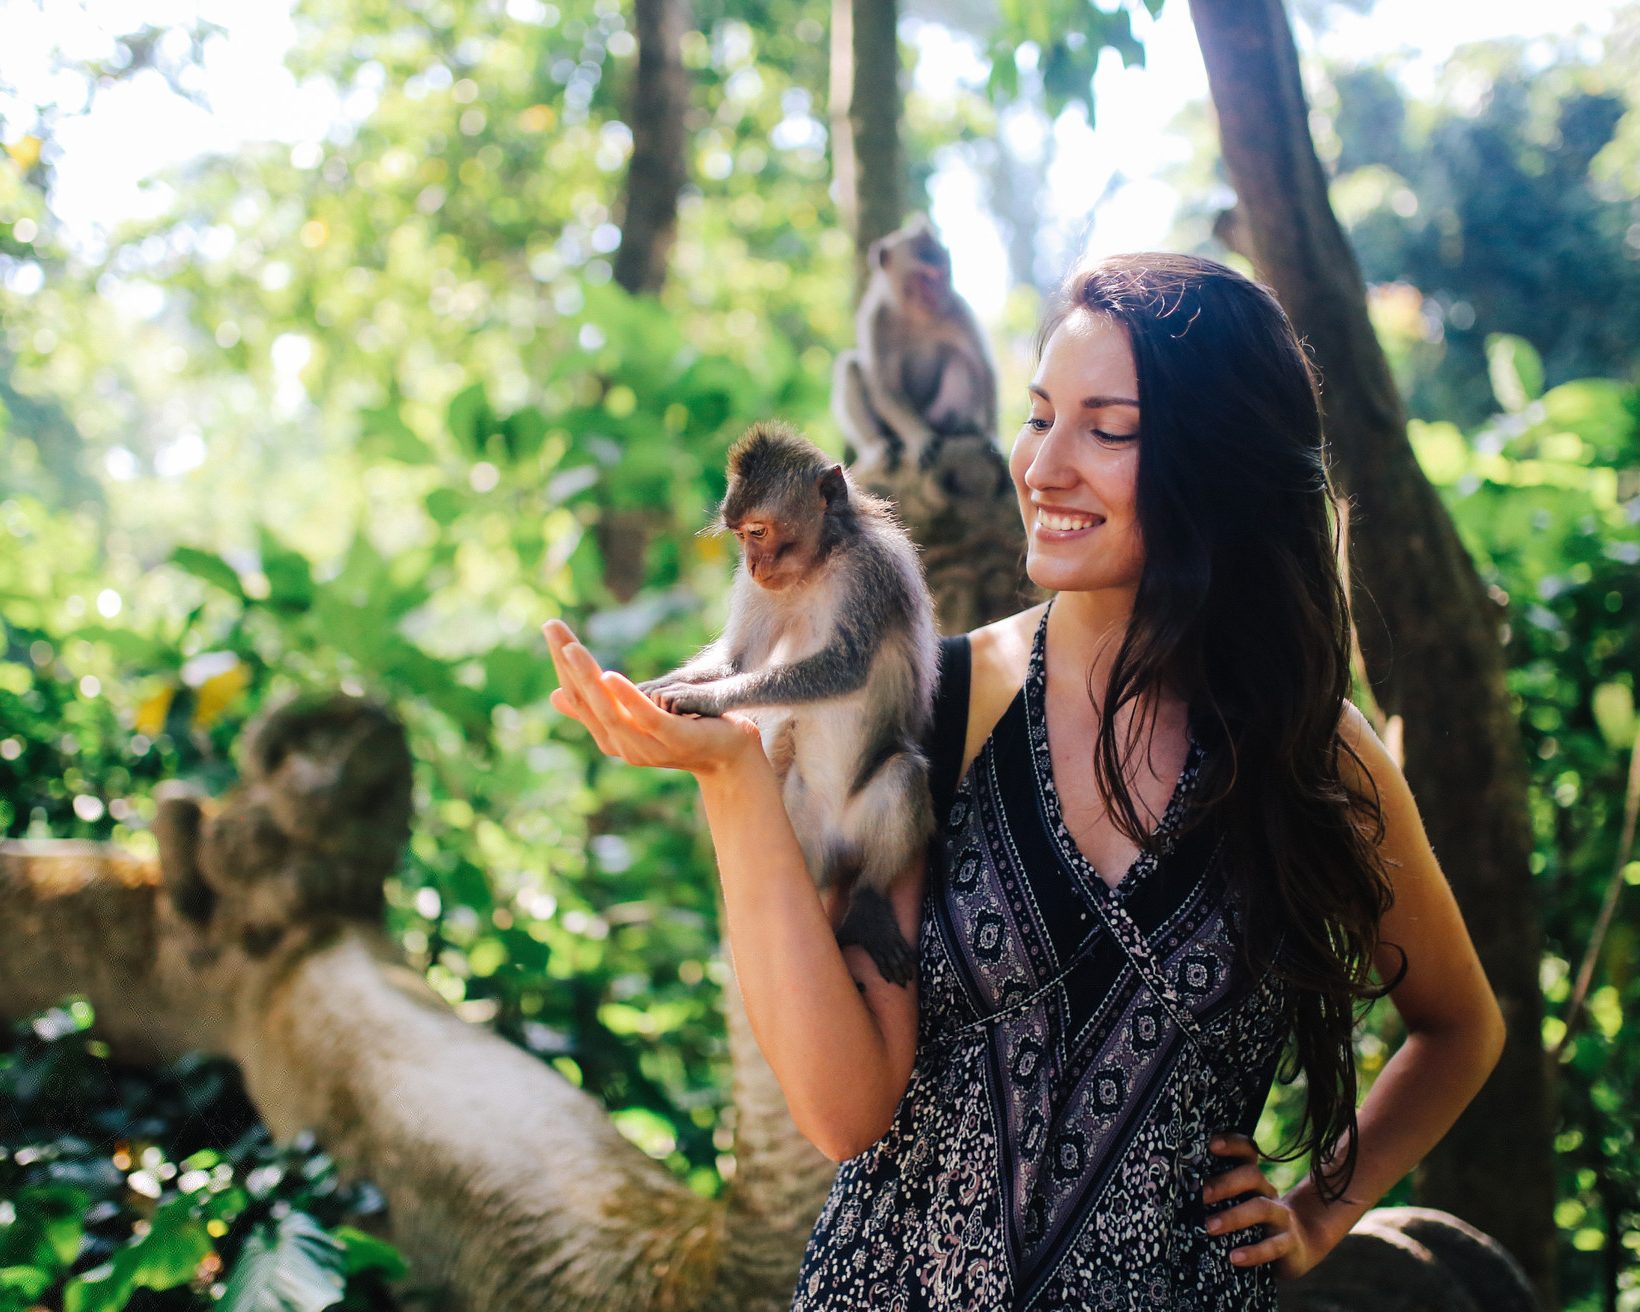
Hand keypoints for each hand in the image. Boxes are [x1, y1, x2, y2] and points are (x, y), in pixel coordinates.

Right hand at [544, 620, 763, 777]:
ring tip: (573, 648)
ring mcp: (648, 746)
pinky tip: (611, 675)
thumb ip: (600, 708)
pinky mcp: (675, 740)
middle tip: (551, 626)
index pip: (577, 696)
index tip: (551, 627)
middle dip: (567, 663)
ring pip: (609, 711)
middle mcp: (622, 746)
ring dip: (588, 677)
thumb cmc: (686, 731)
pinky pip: (646, 718)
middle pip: (587, 701)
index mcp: (611, 737)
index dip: (562, 663)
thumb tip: (554, 696)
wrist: (732, 756)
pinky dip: (626, 697)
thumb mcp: (637, 715)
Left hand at [1203, 1133, 1322, 1279]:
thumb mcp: (1237, 1203)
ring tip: (1209, 1227)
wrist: (1298, 1246)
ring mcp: (1280, 1217)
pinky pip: (1273, 1246)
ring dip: (1233, 1217)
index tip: (1211, 1145)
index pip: (1247, 1151)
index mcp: (1252, 1178)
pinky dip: (1253, 1251)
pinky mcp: (1288, 1243)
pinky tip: (1233, 1257)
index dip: (1232, 1144)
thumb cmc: (1252, 1221)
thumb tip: (1171, 1190)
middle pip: (1252, 1175)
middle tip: (1201, 1194)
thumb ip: (1215, 1194)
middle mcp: (1267, 1192)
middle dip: (1225, 1182)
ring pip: (1261, 1208)